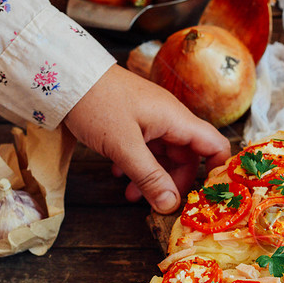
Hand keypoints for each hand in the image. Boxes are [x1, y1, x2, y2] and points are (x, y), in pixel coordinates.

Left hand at [63, 64, 230, 213]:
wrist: (65, 75)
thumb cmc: (96, 104)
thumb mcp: (123, 146)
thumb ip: (149, 177)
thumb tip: (171, 206)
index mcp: (176, 119)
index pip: (216, 145)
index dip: (218, 171)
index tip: (207, 196)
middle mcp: (170, 119)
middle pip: (189, 157)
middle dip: (175, 183)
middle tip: (157, 204)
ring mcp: (152, 120)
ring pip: (165, 156)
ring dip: (152, 178)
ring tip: (131, 197)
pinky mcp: (135, 122)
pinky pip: (146, 149)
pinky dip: (137, 167)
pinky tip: (119, 176)